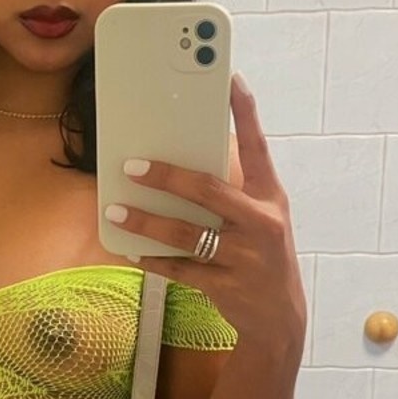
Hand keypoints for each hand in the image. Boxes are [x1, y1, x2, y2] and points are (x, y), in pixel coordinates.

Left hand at [105, 73, 306, 361]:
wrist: (280, 318)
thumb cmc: (262, 254)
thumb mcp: (260, 218)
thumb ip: (230, 192)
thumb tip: (176, 166)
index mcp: (270, 198)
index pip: (258, 148)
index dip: (246, 113)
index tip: (230, 80)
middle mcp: (262, 224)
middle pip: (209, 191)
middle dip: (167, 177)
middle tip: (131, 165)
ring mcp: (245, 258)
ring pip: (186, 234)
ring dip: (146, 222)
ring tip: (116, 210)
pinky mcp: (227, 287)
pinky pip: (180, 269)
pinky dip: (152, 259)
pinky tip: (131, 249)